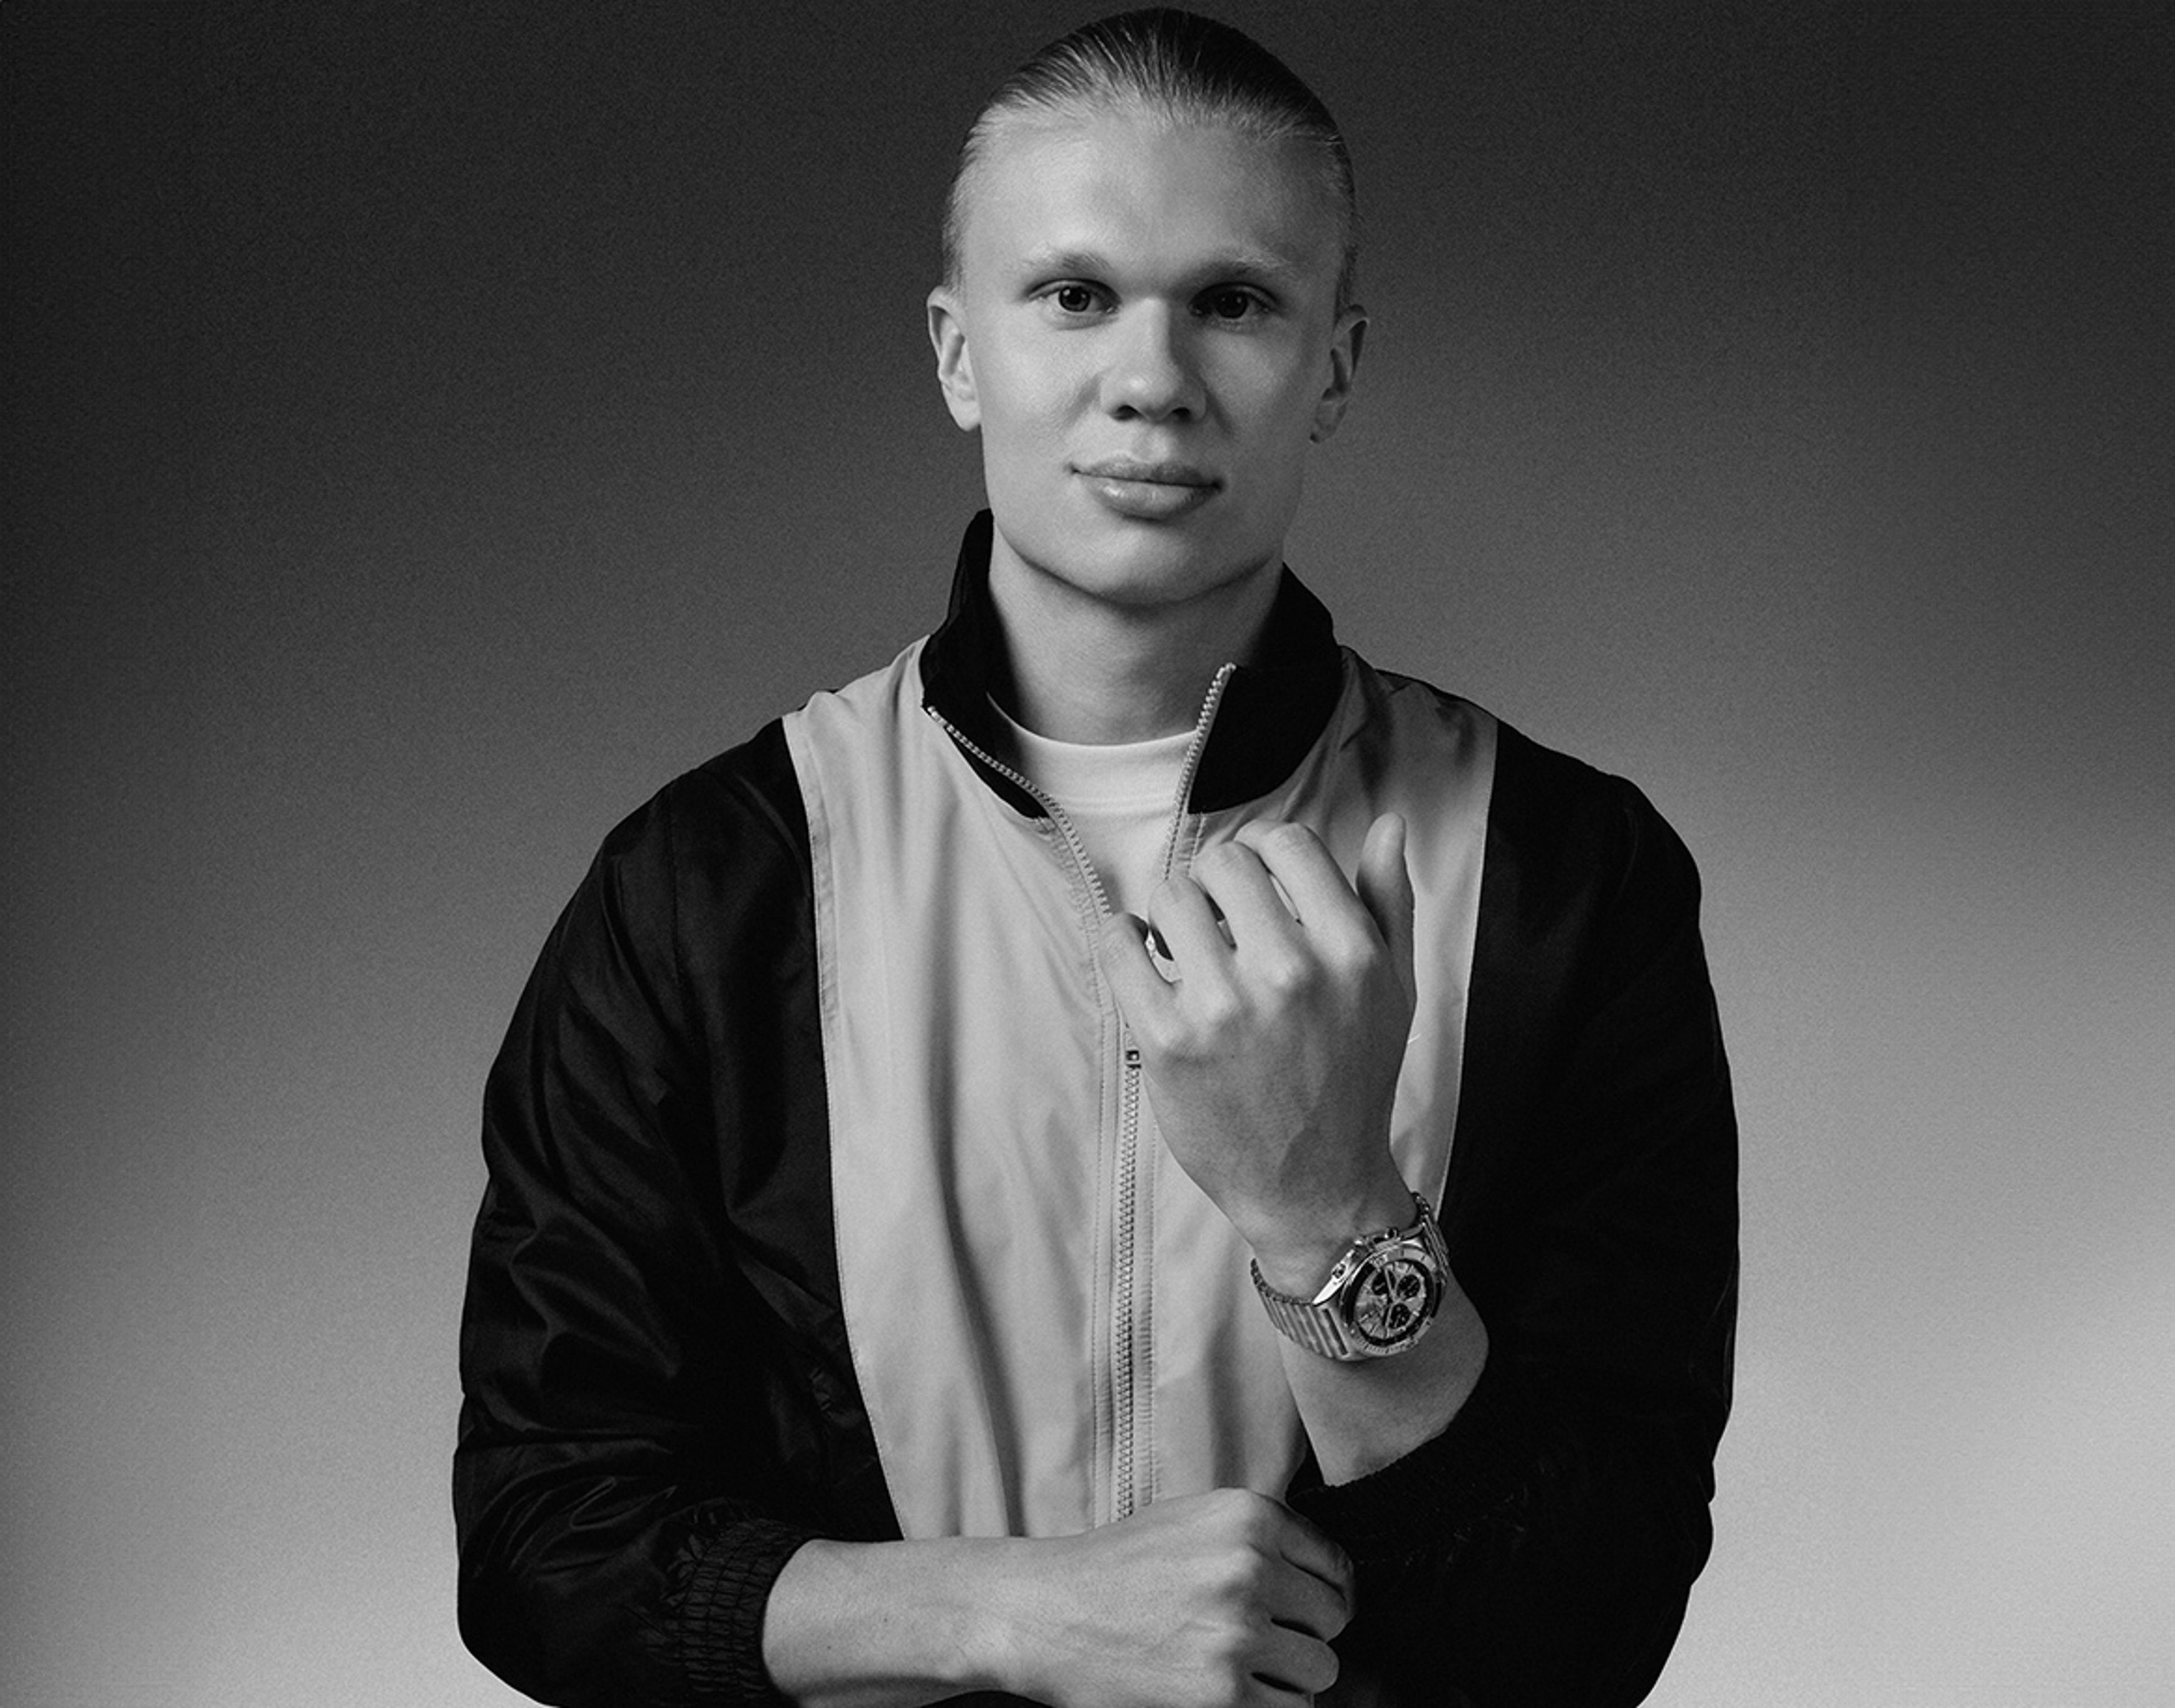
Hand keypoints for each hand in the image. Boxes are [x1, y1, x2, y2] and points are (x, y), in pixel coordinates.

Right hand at [998, 1488, 1353, 1707]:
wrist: (1046, 1612)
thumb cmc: (1118, 1567)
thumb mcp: (1193, 1520)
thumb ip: (1262, 1539)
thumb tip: (1332, 1578)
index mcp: (1250, 1515)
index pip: (1337, 1567)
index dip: (1319, 1594)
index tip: (1299, 1611)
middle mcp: (1251, 1567)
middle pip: (1334, 1620)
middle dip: (1303, 1634)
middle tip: (1258, 1640)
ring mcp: (1239, 1632)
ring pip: (1320, 1669)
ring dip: (1288, 1676)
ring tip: (1238, 1667)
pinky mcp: (1223, 1693)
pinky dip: (1267, 1706)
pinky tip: (1226, 1690)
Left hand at [1096, 814, 1416, 1286]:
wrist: (1315, 1188)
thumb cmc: (1352, 1080)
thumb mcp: (1394, 990)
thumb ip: (1389, 901)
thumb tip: (1387, 824)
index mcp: (1351, 952)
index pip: (1288, 842)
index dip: (1266, 854)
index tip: (1257, 887)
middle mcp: (1290, 974)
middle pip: (1223, 862)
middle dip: (1215, 885)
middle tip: (1218, 923)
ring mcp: (1225, 1008)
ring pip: (1170, 895)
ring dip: (1171, 915)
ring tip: (1185, 951)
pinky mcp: (1168, 1040)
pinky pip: (1119, 942)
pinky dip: (1123, 939)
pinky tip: (1145, 959)